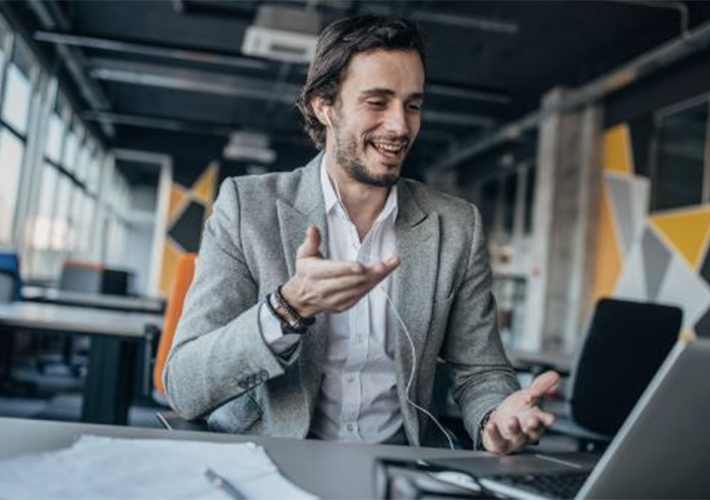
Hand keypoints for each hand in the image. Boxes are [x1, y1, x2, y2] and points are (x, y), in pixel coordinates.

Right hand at [281, 226, 400, 316]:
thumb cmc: (306, 272)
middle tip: (386, 263)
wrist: (302, 298)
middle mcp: (324, 289)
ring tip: (391, 265)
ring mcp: (334, 300)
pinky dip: (372, 284)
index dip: (347, 269)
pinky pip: (360, 295)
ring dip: (377, 278)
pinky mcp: (343, 306)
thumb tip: (313, 228)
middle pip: (351, 281)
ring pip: (359, 289)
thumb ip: (311, 241)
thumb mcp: (303, 254)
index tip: (362, 266)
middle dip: (370, 273)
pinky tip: (383, 274)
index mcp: (314, 274)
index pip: (333, 271)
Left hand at [482, 371, 559, 453]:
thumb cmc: (518, 410)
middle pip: (533, 431)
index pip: (545, 421)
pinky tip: (491, 425)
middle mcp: (528, 432)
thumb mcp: (528, 395)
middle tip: (533, 419)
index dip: (548, 420)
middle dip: (534, 426)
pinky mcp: (501, 444)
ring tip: (511, 420)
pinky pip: (498, 442)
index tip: (551, 419)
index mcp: (537, 420)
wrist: (500, 421)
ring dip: (515, 429)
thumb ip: (541, 386)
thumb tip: (555, 375)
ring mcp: (515, 440)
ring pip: (517, 437)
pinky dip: (494, 434)